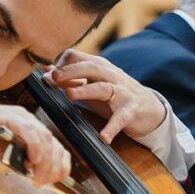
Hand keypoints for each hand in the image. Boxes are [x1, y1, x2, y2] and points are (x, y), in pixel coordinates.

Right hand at [0, 95, 70, 185]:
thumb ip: (12, 165)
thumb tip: (31, 170)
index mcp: (29, 138)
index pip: (56, 150)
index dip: (59, 167)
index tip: (52, 182)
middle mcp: (29, 127)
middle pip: (55, 146)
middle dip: (53, 167)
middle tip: (41, 182)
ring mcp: (20, 119)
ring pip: (45, 138)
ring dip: (45, 160)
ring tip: (37, 176)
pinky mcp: (8, 116)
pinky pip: (28, 129)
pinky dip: (34, 145)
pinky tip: (32, 159)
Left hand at [43, 50, 166, 143]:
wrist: (150, 107)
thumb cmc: (116, 94)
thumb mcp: (93, 83)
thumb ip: (70, 78)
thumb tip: (44, 71)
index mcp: (99, 67)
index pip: (76, 56)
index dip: (60, 64)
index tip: (47, 77)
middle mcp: (110, 76)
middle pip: (89, 67)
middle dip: (70, 71)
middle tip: (53, 77)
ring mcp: (121, 93)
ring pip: (102, 88)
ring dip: (85, 91)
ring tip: (70, 95)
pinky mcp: (130, 111)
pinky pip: (120, 119)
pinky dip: (112, 128)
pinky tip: (104, 137)